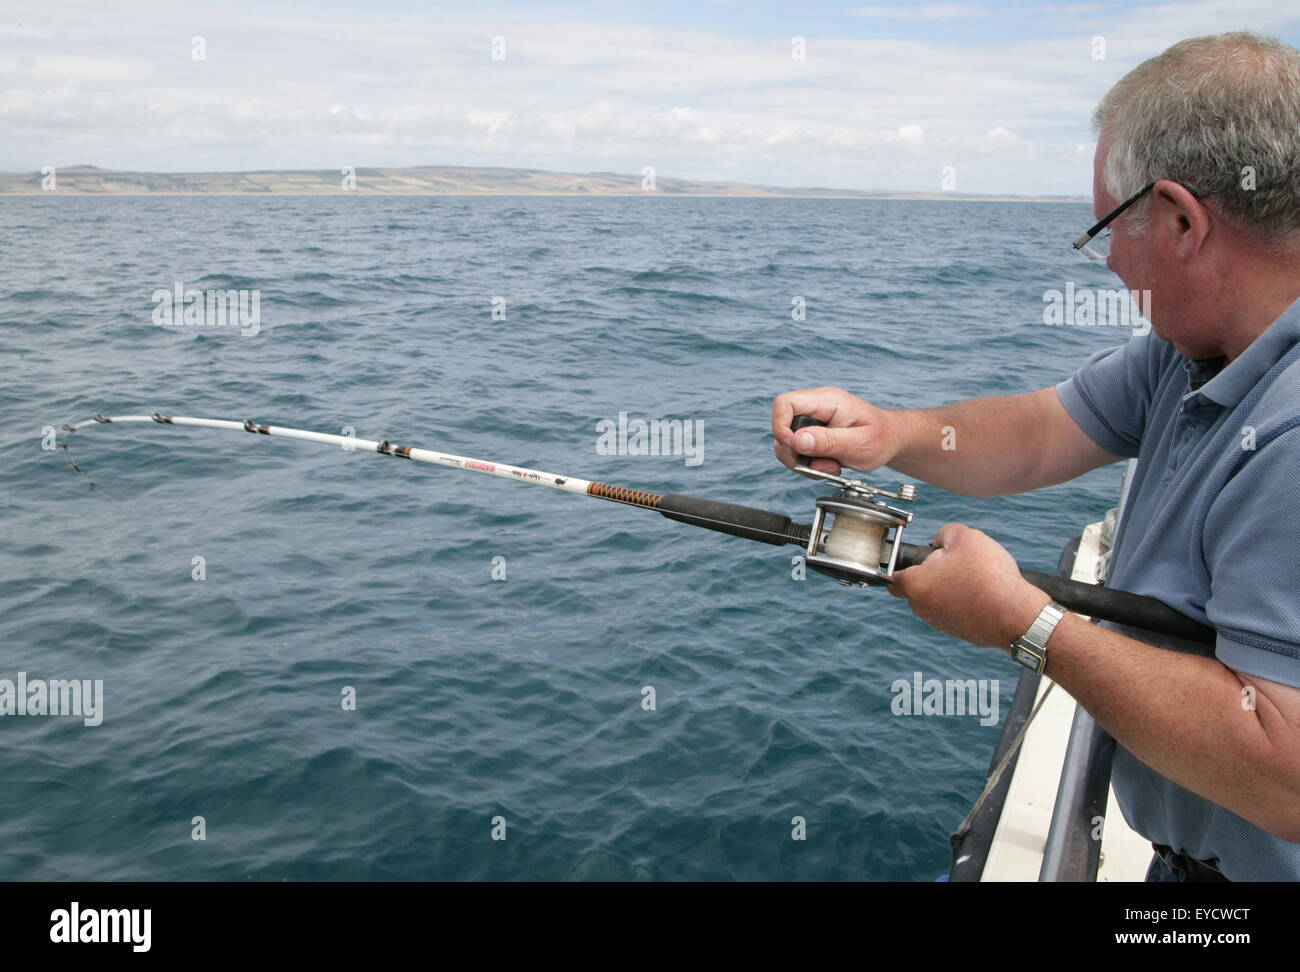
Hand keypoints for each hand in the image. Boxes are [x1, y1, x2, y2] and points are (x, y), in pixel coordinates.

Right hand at [772, 386, 899, 474]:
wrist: (891, 441)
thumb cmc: (882, 437)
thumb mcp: (859, 443)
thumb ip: (827, 441)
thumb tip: (797, 441)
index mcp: (826, 401)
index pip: (784, 403)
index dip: (780, 427)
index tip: (795, 448)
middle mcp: (815, 408)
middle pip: (781, 426)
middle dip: (793, 452)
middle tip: (817, 464)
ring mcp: (813, 422)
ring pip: (787, 443)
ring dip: (803, 462)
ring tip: (831, 466)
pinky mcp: (813, 435)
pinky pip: (798, 452)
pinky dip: (809, 465)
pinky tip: (830, 465)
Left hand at [889, 524, 1049, 648]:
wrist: (1016, 616)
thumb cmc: (988, 576)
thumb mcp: (966, 537)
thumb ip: (945, 533)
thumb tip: (939, 541)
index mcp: (916, 586)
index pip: (892, 576)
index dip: (900, 563)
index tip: (913, 557)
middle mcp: (922, 608)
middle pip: (918, 585)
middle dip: (932, 572)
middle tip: (956, 561)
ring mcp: (940, 623)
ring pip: (937, 598)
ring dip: (949, 586)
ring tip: (974, 577)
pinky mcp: (958, 632)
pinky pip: (954, 611)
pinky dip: (964, 601)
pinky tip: (983, 592)